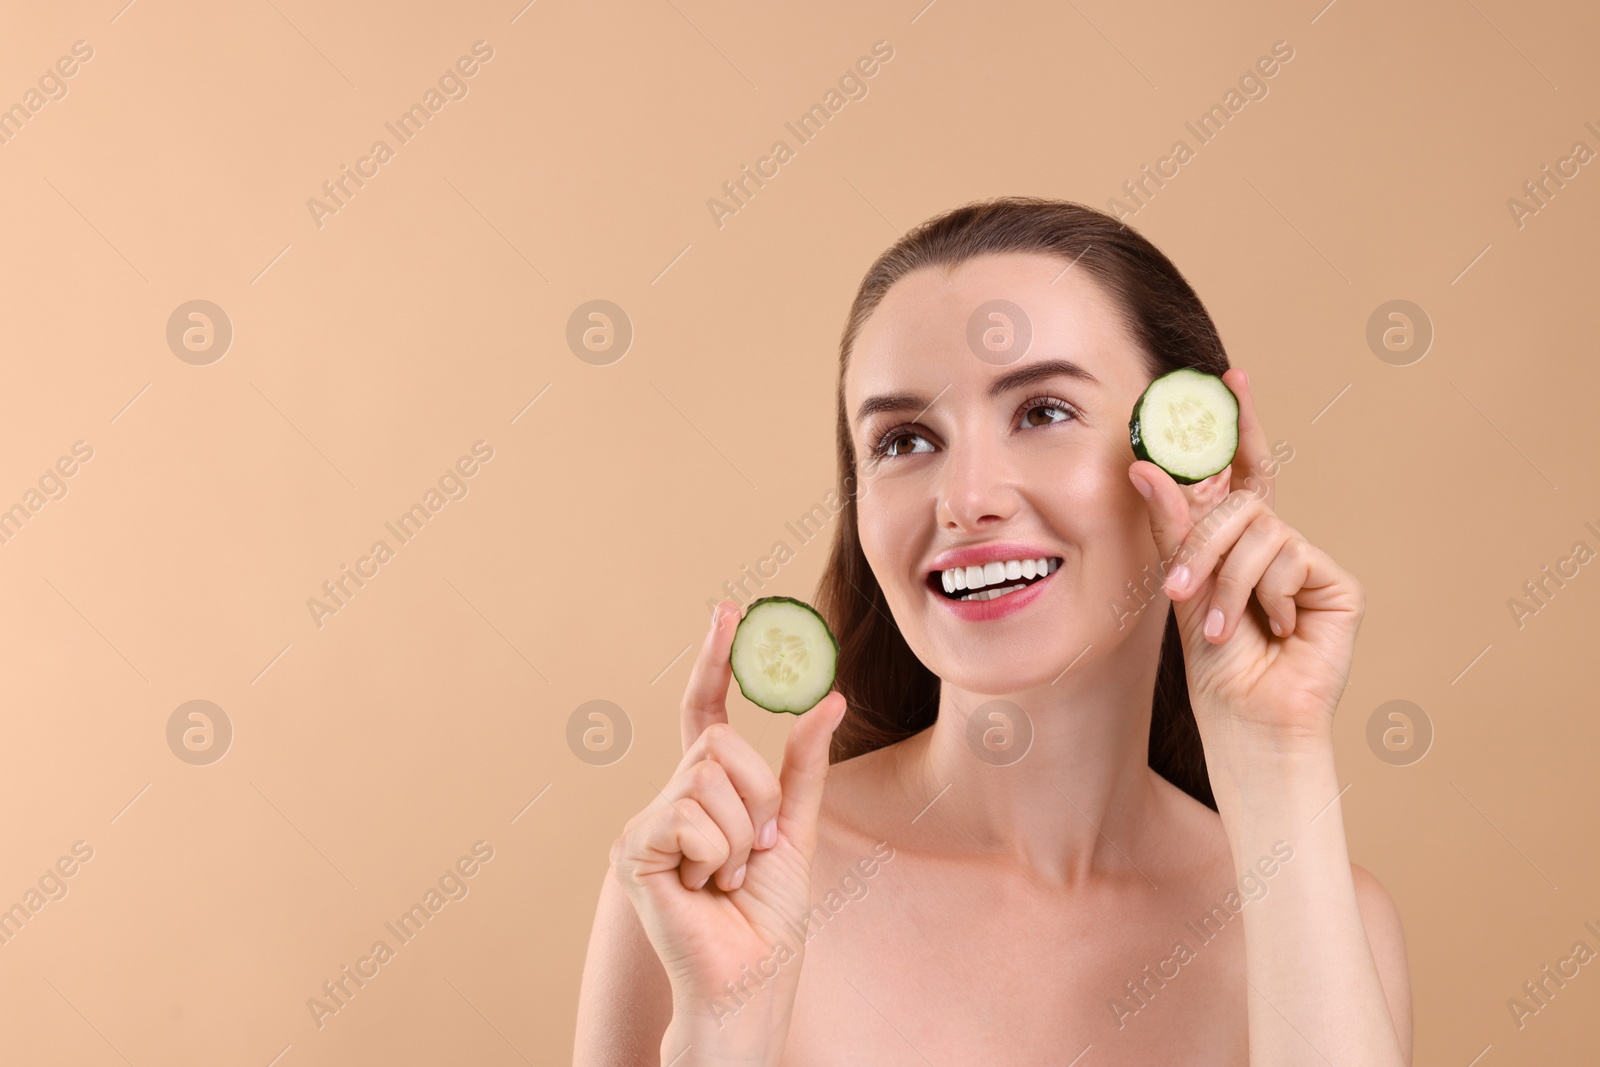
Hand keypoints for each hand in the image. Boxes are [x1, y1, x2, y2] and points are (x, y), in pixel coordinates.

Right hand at [610, 599, 847, 1049]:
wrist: (748, 981)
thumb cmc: (768, 919)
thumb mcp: (799, 831)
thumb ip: (805, 767)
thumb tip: (829, 698)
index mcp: (706, 792)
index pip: (703, 711)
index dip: (714, 661)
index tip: (727, 610)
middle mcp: (669, 798)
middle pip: (719, 743)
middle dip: (759, 794)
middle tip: (759, 849)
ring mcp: (647, 823)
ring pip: (709, 777)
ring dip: (742, 834)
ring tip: (729, 877)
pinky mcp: (632, 848)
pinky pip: (690, 815)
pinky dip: (717, 855)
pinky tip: (705, 888)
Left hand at [1127, 368, 1363, 745]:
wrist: (1246, 715)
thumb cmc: (1214, 660)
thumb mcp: (1183, 582)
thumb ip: (1172, 523)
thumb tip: (1144, 463)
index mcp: (1237, 538)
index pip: (1241, 469)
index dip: (1240, 423)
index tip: (1232, 374)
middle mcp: (1275, 541)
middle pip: (1239, 502)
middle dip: (1204, 541)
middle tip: (1180, 588)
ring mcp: (1308, 560)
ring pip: (1261, 531)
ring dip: (1230, 582)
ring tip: (1226, 627)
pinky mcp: (1338, 584)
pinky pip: (1292, 557)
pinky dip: (1270, 595)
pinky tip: (1277, 630)